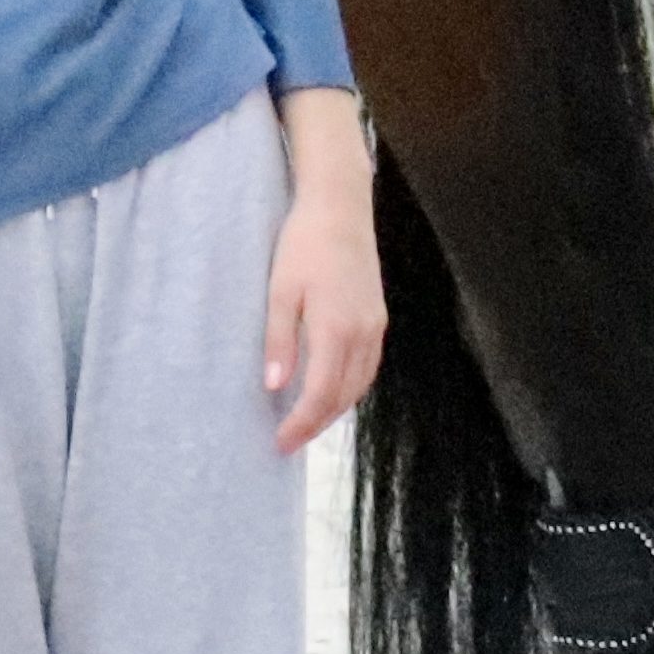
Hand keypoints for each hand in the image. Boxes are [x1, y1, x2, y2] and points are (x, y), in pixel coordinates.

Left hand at [265, 86, 384, 452]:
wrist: (339, 210)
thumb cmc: (302, 246)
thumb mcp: (279, 290)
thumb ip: (279, 340)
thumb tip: (275, 388)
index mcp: (336, 330)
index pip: (320, 394)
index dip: (301, 424)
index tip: (280, 444)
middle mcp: (363, 334)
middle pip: (343, 396)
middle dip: (316, 423)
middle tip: (288, 442)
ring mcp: (375, 327)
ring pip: (359, 385)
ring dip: (334, 408)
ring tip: (306, 423)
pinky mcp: (378, 318)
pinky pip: (367, 367)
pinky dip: (349, 387)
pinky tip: (331, 389)